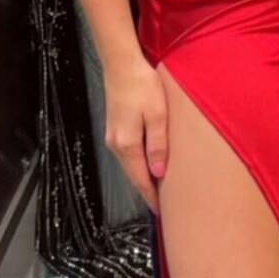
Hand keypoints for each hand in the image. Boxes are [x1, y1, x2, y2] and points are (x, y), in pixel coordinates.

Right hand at [102, 54, 168, 213]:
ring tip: (160, 189)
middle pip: (133, 176)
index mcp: (127, 145)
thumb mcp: (158, 116)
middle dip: (148, 191)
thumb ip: (158, 146)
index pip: (140, 180)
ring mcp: (113, 136)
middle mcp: (116, 145)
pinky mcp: (114, 128)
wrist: (122, 65)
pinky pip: (127, 154)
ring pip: (129, 165)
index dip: (152, 198)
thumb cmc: (143, 86)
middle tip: (166, 206)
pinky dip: (138, 164)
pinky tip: (149, 165)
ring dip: (143, 178)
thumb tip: (158, 174)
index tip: (163, 213)